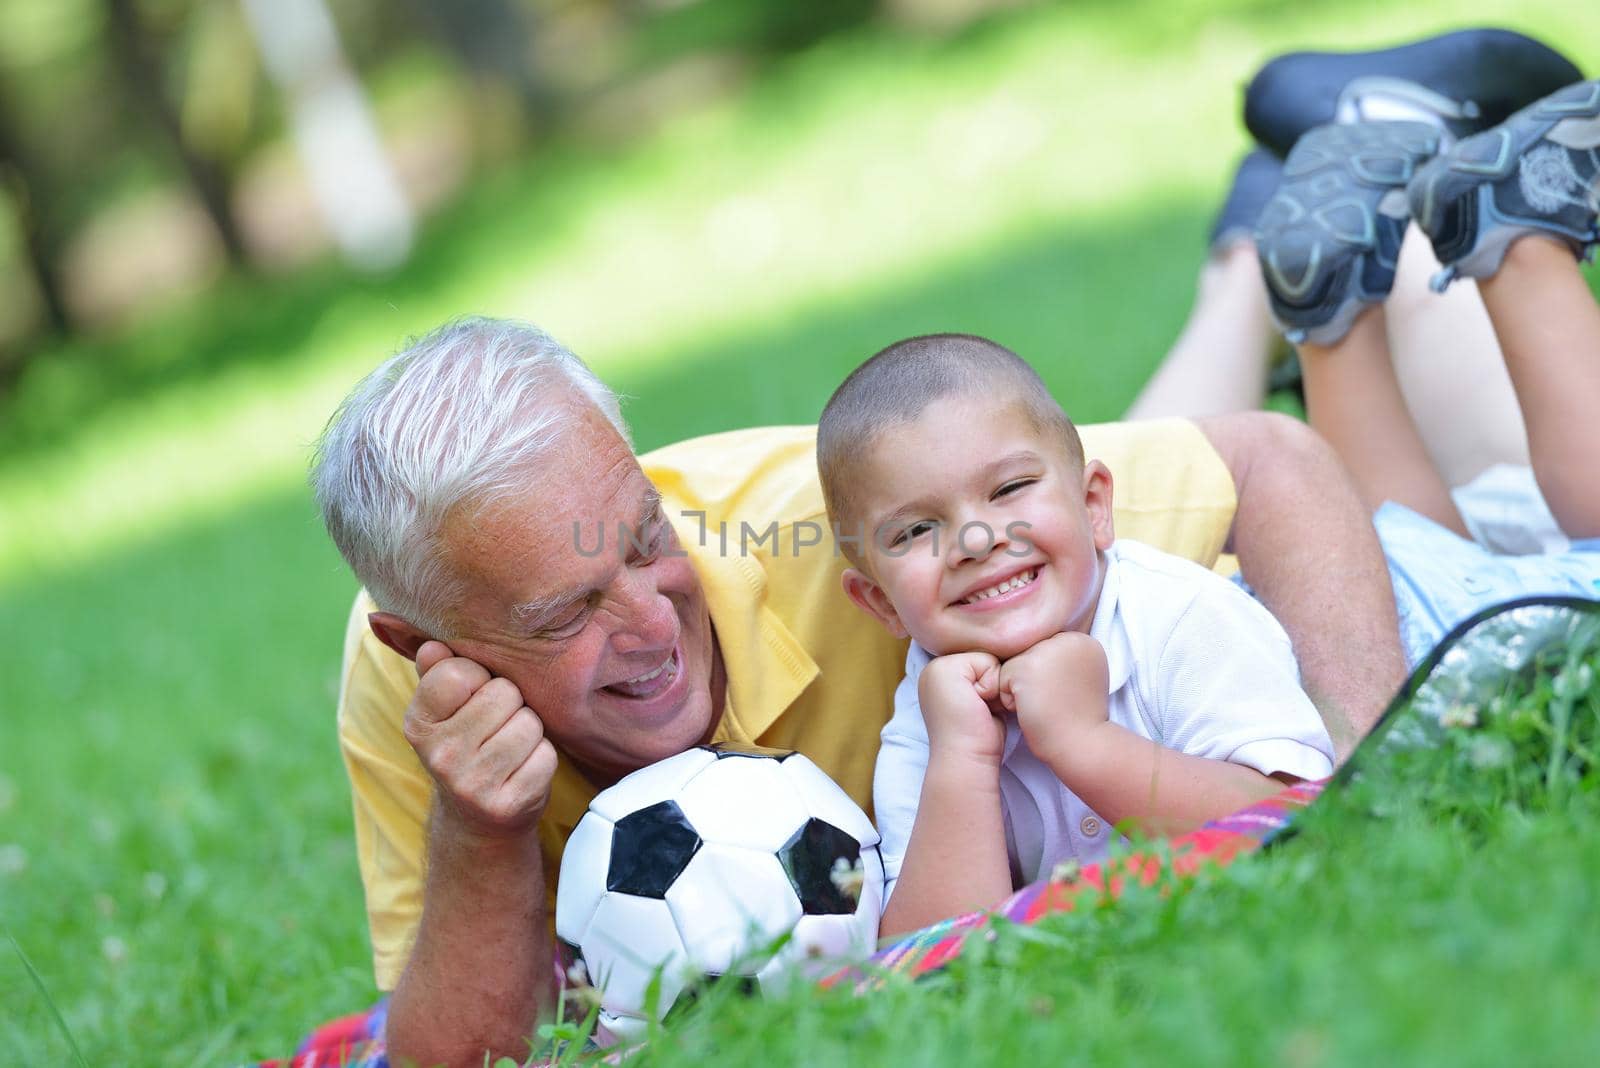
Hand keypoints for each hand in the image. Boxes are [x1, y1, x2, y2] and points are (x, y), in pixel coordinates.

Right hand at [404, 641, 558, 836]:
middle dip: (510, 704)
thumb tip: (433, 646)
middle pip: (503, 693)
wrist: (475, 820)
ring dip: (529, 731)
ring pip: (528, 723)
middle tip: (497, 726)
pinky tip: (522, 769)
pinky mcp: (507, 805)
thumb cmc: (466, 747)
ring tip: (510, 746)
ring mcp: (472, 784)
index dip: (478, 677)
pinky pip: (546, 755)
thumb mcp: (443, 711)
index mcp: (419, 725)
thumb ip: (439, 672)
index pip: (457, 672)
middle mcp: (440, 756)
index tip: (474, 695)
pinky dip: (542, 758)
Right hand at [917, 650, 1005, 764]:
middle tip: (980, 710)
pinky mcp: (946, 669)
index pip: (984, 660)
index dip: (993, 684)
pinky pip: (988, 662)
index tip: (980, 710)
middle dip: (994, 683)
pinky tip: (979, 705)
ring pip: (988, 657)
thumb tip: (1009, 662)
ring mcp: (937, 666)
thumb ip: (985, 679)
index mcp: (941, 674)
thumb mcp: (981, 700)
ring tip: (980, 708)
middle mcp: (935, 667)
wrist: (966, 760)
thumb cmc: (979, 739)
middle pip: (987, 656)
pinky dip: (991, 686)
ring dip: (993, 685)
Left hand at [999, 632, 1109, 765]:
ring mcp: (1047, 650)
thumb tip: (1035, 657)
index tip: (1066, 695)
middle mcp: (1067, 638)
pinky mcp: (1026, 666)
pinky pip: (1002, 677)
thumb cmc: (1077, 719)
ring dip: (1022, 688)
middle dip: (1034, 681)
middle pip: (1028, 653)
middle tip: (1056, 701)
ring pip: (1014, 664)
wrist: (1082, 745)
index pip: (1045, 649)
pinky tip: (1032, 709)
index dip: (1048, 677)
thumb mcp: (1080, 678)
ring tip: (1045, 705)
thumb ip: (1062, 660)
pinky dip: (1010, 699)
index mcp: (1083, 640)